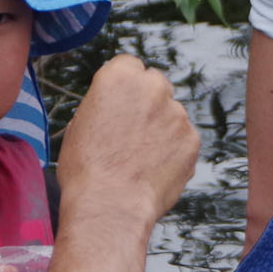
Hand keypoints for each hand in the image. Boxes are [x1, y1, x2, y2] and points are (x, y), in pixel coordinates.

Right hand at [47, 57, 194, 271]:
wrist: (109, 206)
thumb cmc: (85, 169)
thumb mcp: (79, 125)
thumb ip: (104, 106)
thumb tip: (117, 107)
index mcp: (119, 76)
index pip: (129, 65)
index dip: (124, 86)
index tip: (120, 103)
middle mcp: (153, 87)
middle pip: (155, 84)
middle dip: (148, 102)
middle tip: (133, 131)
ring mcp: (177, 113)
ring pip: (172, 114)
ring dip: (162, 128)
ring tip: (140, 160)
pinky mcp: (193, 139)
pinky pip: (184, 139)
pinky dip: (174, 152)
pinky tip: (154, 171)